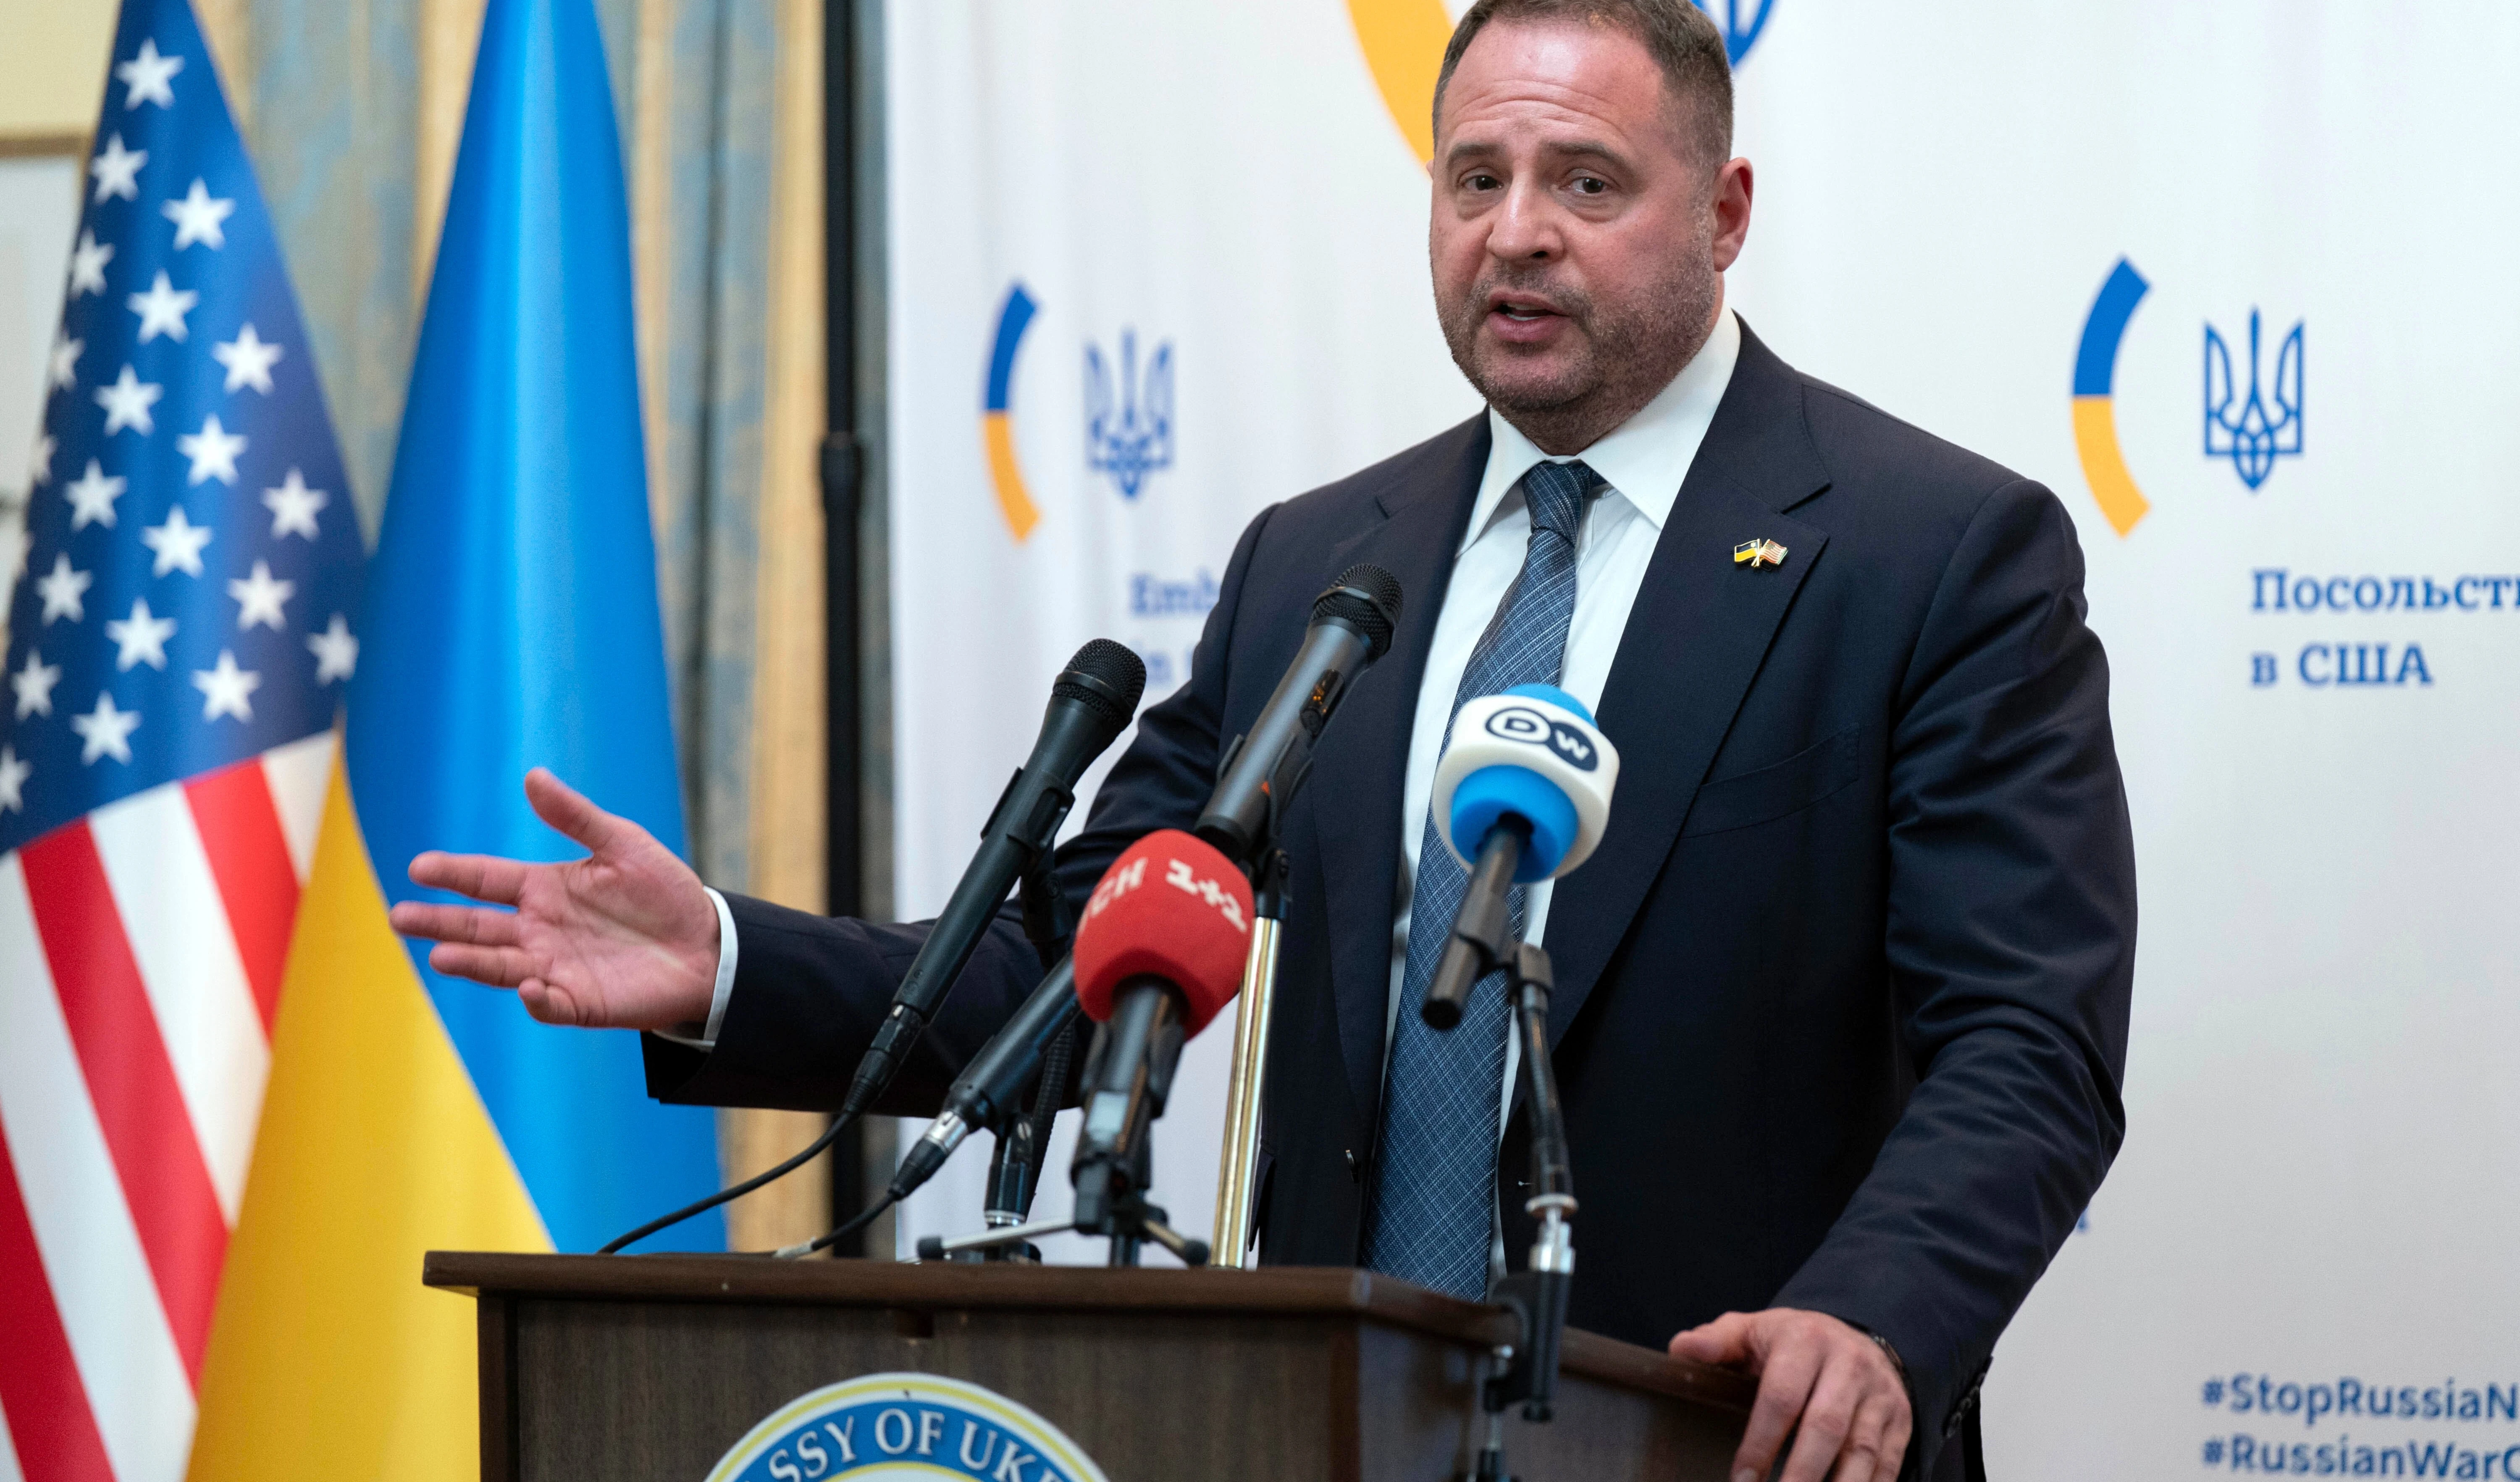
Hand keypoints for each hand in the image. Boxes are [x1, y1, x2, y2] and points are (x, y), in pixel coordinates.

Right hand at [386, 768, 719, 1030]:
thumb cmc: (664, 892)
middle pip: (477, 926)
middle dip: (439, 922)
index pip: (487, 879)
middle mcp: (539, 929)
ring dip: (471, 962)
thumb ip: (575, 816)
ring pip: (500, 965)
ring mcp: (554, 967)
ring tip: (439, 956)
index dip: (453, 873)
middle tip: (400, 916)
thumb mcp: (623, 844)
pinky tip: (528, 984)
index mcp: (544, 889)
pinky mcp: (579, 1001)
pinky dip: (536, 997)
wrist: (706, 944)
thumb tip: (532, 775)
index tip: (419, 867)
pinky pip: (549, 1002)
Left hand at [1669, 1308, 1910, 1481]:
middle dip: (1800, 1475)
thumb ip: (1717, 1342)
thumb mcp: (1752, 1331)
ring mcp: (1879, 1395)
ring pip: (1862, 1452)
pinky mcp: (1900, 1421)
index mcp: (1805, 1340)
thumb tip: (1680, 1349)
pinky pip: (1888, 1465)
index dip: (1760, 1443)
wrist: (1854, 1337)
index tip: (1741, 1480)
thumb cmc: (1790, 1344)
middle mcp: (1848, 1365)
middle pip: (1826, 1428)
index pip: (1781, 1397)